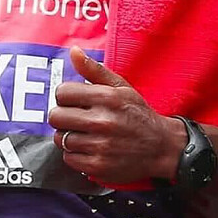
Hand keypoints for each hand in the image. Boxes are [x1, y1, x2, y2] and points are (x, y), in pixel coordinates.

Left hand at [49, 47, 184, 184]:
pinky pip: (68, 158)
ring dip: (69, 136)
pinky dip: (75, 154)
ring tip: (85, 134)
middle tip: (75, 118)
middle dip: (63, 116)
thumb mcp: (122, 88)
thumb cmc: (139, 115)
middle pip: (56, 116)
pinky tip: (90, 148)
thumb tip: (74, 51)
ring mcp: (100, 145)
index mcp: (107, 97)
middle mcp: (102, 121)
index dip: (65, 96)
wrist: (161, 148)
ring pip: (60, 138)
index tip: (74, 101)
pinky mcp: (98, 166)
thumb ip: (95, 70)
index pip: (62, 92)